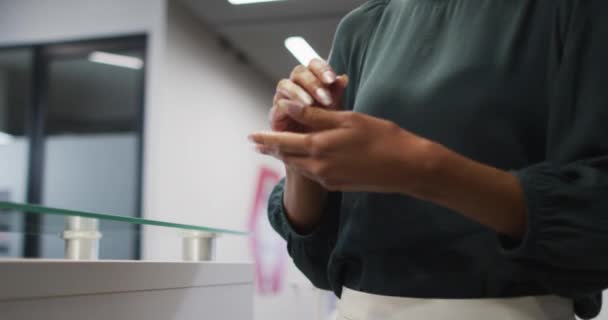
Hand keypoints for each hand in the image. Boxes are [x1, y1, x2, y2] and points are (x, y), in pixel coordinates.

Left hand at [251, 105, 437, 193]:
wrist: (406, 167)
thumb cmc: (381, 136)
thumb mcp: (347, 119)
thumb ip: (315, 114)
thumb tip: (286, 104)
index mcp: (319, 146)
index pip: (282, 142)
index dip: (265, 138)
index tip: (250, 136)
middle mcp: (318, 166)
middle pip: (287, 156)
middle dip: (271, 149)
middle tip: (256, 144)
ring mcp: (328, 178)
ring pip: (299, 166)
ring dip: (285, 157)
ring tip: (274, 150)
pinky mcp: (337, 185)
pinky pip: (313, 173)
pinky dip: (303, 164)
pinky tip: (303, 159)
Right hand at [270, 59, 347, 131]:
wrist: (316, 152)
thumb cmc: (326, 127)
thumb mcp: (335, 110)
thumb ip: (337, 93)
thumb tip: (343, 78)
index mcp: (312, 79)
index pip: (313, 64)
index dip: (322, 69)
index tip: (333, 79)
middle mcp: (296, 85)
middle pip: (298, 72)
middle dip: (312, 83)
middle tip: (325, 97)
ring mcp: (283, 98)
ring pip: (284, 84)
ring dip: (298, 92)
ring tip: (310, 104)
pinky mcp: (275, 115)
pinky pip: (278, 104)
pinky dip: (288, 106)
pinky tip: (299, 112)